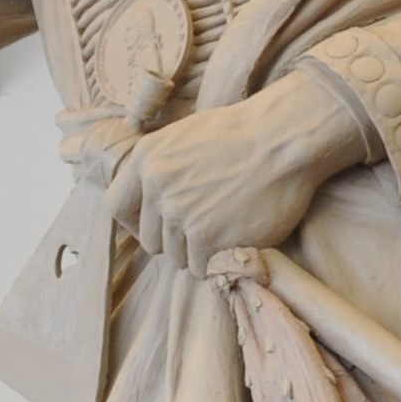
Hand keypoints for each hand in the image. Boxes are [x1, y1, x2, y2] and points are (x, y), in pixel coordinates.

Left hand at [106, 64, 366, 279]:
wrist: (284, 140)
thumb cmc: (242, 134)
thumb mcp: (183, 137)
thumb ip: (159, 168)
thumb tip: (148, 199)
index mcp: (145, 161)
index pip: (116, 208)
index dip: (135, 222)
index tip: (155, 226)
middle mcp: (156, 189)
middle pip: (150, 240)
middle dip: (174, 241)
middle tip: (204, 229)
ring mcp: (181, 216)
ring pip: (177, 257)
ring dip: (199, 253)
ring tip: (226, 229)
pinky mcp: (209, 239)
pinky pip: (202, 267)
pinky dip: (218, 261)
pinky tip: (236, 239)